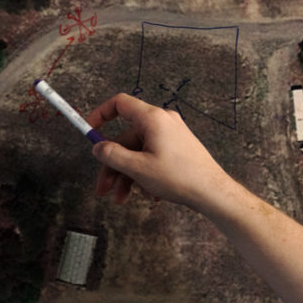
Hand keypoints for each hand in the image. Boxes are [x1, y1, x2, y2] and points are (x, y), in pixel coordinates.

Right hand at [86, 93, 230, 208]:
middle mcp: (162, 122)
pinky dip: (145, 174)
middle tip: (103, 189)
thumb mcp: (138, 168)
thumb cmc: (178, 177)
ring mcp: (172, 135)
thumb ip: (113, 155)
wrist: (212, 192)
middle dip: (113, 165)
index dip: (100, 114)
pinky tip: (149, 195)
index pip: (120, 103)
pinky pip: (153, 157)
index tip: (89, 131)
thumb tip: (97, 147)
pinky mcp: (178, 148)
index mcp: (152, 119)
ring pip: (139, 152)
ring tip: (123, 199)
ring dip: (128, 175)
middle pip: (127, 138)